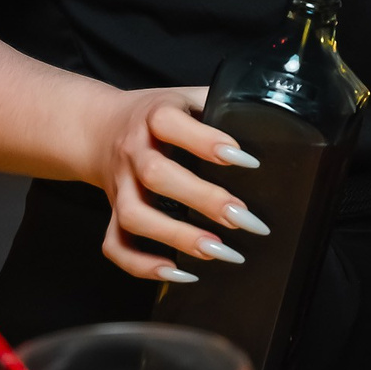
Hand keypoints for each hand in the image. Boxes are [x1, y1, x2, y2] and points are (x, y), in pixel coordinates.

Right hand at [86, 86, 270, 282]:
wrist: (99, 128)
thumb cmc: (157, 114)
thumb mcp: (186, 97)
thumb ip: (220, 104)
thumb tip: (270, 118)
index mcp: (154, 115)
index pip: (171, 124)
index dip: (207, 141)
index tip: (246, 160)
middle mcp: (133, 151)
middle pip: (156, 174)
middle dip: (202, 199)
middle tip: (244, 218)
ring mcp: (119, 185)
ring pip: (133, 215)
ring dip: (176, 237)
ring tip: (218, 251)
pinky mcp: (112, 212)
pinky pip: (115, 244)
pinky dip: (141, 265)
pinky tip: (177, 272)